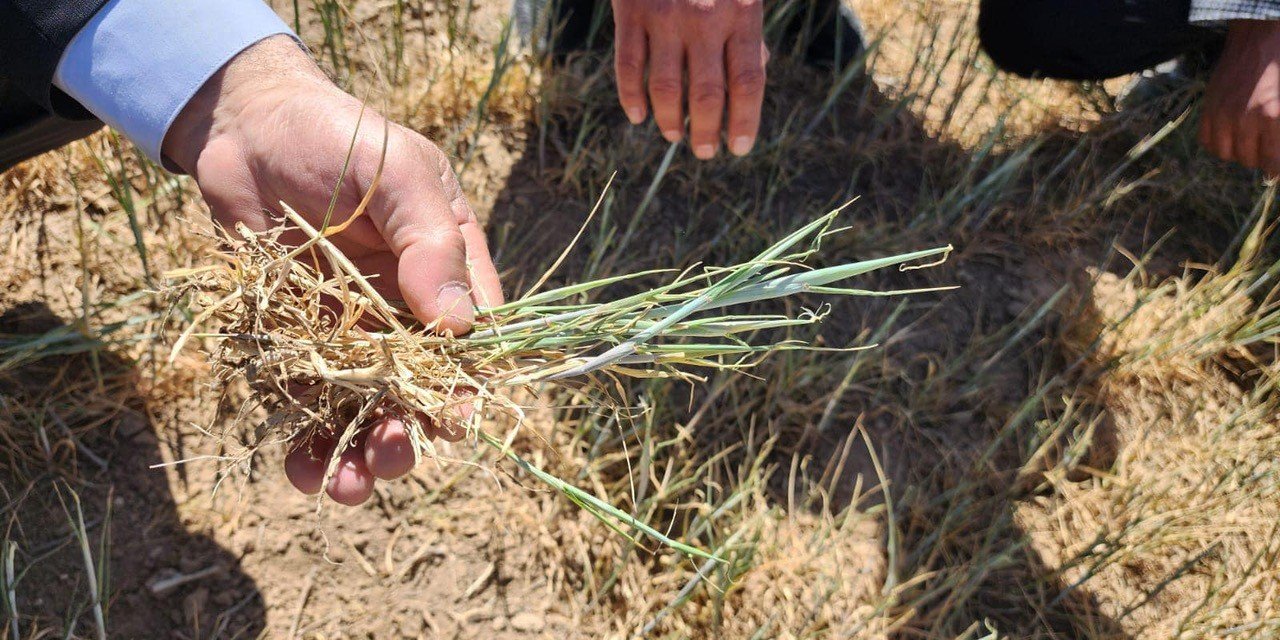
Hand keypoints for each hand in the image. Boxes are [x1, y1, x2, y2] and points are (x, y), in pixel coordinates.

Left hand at [164, 36, 503, 505]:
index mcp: (450, 271)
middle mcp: (408, 310)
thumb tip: (460, 325)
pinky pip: (308, 396)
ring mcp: (353, 328)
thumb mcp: (402, 176)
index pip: (475, 341)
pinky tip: (299, 467)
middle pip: (420, 390)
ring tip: (343, 488)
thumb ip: (430, 244)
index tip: (452, 424)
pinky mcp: (300, 337)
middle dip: (407, 435)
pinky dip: (306, 436)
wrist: (250, 127)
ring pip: (366, 406)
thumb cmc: (343, 138)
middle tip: (386, 461)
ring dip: (358, 452)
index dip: (468, 388)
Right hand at [611, 0, 767, 158]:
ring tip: (674, 135)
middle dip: (706, 132)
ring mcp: (666, 16)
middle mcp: (705, 18)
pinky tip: (638, 115)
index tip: (738, 148)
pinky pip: (629, 65)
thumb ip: (746, 39)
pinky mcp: (631, 11)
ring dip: (669, 121)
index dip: (744, 122)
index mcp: (742, 15)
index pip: (747, 81)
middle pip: (707, 94)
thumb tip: (750, 88)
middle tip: (705, 151)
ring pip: (666, 87)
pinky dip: (631, 97)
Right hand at [1199, 20, 1279, 175]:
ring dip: (1239, 150)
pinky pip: (1207, 141)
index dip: (1276, 167)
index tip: (1276, 164)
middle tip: (1266, 142)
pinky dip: (1219, 142)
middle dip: (1260, 155)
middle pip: (1250, 160)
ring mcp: (1223, 114)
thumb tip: (1275, 160)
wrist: (1261, 37)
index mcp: (1273, 118)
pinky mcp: (1208, 107)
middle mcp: (1245, 120)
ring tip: (1248, 137)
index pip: (1273, 164)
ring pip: (1227, 154)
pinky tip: (1231, 133)